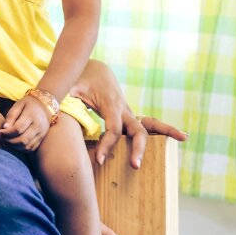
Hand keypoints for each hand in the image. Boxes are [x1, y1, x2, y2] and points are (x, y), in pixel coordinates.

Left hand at [0, 94, 50, 150]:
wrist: (44, 107)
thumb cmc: (28, 105)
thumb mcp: (18, 105)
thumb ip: (11, 116)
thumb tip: (4, 128)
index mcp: (32, 115)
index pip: (18, 128)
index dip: (7, 133)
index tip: (0, 132)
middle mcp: (39, 126)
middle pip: (23, 139)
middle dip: (10, 141)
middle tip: (2, 138)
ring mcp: (41, 134)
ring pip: (26, 146)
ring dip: (14, 146)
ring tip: (7, 141)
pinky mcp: (41, 139)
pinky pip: (30, 148)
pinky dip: (21, 149)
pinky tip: (14, 144)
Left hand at [70, 60, 186, 168]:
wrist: (91, 68)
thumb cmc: (79, 79)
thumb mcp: (69, 87)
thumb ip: (63, 99)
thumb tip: (52, 111)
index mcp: (110, 104)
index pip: (113, 129)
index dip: (107, 145)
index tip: (98, 160)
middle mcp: (123, 108)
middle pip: (136, 130)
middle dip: (137, 148)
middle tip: (134, 166)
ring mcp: (128, 111)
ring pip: (149, 125)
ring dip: (165, 132)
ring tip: (183, 138)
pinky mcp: (128, 114)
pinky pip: (148, 123)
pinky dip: (163, 130)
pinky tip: (180, 137)